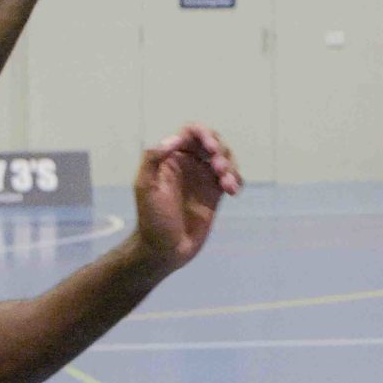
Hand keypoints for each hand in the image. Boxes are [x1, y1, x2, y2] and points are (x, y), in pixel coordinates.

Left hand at [133, 125, 240, 270]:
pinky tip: (232, 192)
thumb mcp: (145, 187)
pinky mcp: (216, 195)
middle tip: (219, 169)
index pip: (191, 132)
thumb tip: (174, 138)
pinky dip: (237, 180)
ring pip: (226, 159)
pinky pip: (232, 179)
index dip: (204, 134)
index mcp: (171, 157)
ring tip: (227, 185)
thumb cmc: (152, 219)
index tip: (211, 149)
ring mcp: (204, 179)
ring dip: (231, 167)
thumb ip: (153, 159)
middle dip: (221, 151)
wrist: (165, 250)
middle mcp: (189, 164)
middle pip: (213, 142)